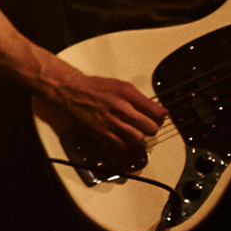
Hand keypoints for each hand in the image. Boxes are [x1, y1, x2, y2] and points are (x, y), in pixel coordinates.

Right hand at [42, 66, 166, 152]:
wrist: (70, 92)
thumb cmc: (95, 88)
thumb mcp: (120, 85)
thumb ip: (140, 98)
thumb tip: (160, 110)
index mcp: (128, 93)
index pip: (157, 112)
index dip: (160, 117)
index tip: (157, 118)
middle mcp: (122, 107)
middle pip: (151, 128)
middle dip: (150, 128)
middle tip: (145, 126)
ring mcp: (112, 122)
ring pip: (139, 139)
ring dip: (138, 137)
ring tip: (133, 131)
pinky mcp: (102, 133)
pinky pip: (123, 145)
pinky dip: (124, 143)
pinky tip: (120, 135)